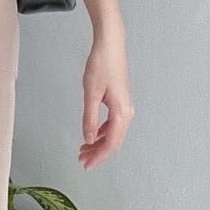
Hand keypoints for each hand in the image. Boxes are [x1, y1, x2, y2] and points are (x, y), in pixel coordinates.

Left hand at [79, 29, 134, 169]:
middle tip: (81, 159)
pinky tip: (92, 133)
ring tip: (83, 149)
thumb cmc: (101, 65)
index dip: (98, 156)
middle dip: (98, 152)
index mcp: (121, 112)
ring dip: (99, 143)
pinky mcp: (121, 101)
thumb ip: (89, 118)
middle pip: (114, 141)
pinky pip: (114, 124)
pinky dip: (102, 132)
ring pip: (114, 133)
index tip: (86, 165)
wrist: (111, 45)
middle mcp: (127, 112)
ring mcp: (125, 107)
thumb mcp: (91, 93)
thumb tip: (87, 139)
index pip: (111, 143)